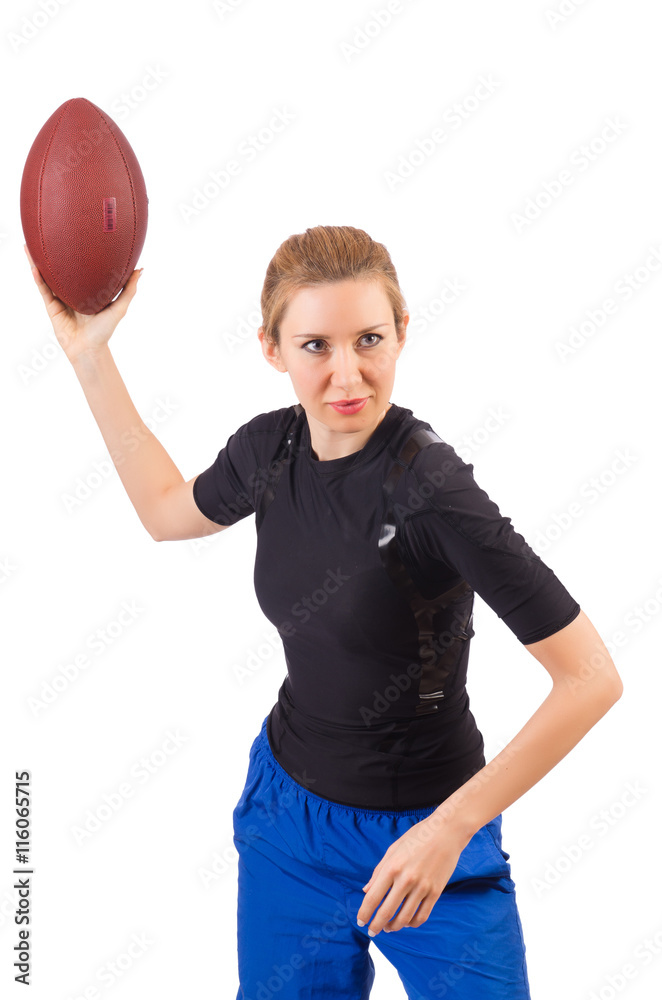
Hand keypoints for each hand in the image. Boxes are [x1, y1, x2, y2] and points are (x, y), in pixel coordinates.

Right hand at [23, 243, 141, 364]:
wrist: (89, 349)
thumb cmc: (105, 330)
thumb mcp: (120, 306)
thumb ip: (129, 288)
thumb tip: (140, 269)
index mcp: (87, 290)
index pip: (81, 268)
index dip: (78, 253)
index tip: (78, 234)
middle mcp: (72, 292)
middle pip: (61, 269)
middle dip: (54, 253)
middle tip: (50, 231)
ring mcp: (60, 298)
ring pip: (47, 276)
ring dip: (38, 261)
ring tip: (31, 244)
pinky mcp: (51, 307)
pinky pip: (43, 289)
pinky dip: (38, 277)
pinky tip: (34, 264)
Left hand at [356, 813, 467, 935]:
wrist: (447, 832)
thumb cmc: (417, 837)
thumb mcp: (393, 849)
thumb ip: (379, 872)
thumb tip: (366, 891)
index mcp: (392, 867)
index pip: (373, 897)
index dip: (364, 913)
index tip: (361, 922)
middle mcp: (406, 879)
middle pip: (387, 912)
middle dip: (376, 925)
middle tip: (372, 931)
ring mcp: (422, 887)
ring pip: (404, 918)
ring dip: (394, 927)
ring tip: (388, 928)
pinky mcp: (436, 892)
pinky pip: (422, 915)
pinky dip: (412, 923)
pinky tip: (406, 921)